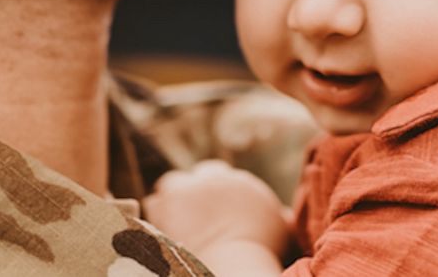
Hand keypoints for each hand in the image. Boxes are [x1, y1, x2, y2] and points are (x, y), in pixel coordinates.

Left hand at [144, 160, 291, 273]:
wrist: (236, 263)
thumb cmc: (262, 252)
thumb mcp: (282, 230)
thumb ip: (280, 215)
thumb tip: (283, 214)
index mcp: (242, 183)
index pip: (221, 174)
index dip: (214, 189)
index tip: (212, 207)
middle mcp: (216, 179)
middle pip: (199, 174)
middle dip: (195, 190)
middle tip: (192, 213)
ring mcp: (191, 188)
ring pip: (173, 183)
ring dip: (173, 199)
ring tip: (172, 219)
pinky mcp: (169, 202)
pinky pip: (154, 202)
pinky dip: (157, 214)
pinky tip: (160, 229)